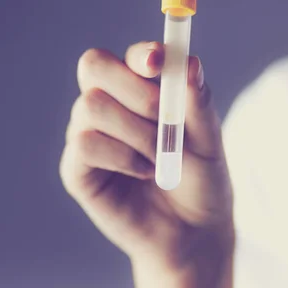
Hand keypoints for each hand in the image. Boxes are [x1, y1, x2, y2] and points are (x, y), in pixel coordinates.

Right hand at [60, 42, 233, 273]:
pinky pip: (84, 144)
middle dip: (133, 89)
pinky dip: (121, 157)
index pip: (127, 56)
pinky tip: (142, 173)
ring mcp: (89, 135)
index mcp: (140, 91)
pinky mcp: (77, 169)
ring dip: (135, 132)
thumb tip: (190, 63)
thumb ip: (199, 104)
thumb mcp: (210, 142)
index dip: (140, 54)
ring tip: (160, 158)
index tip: (159, 63)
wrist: (192, 233)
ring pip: (91, 106)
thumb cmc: (201, 182)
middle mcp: (109, 106)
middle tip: (164, 119)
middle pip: (93, 66)